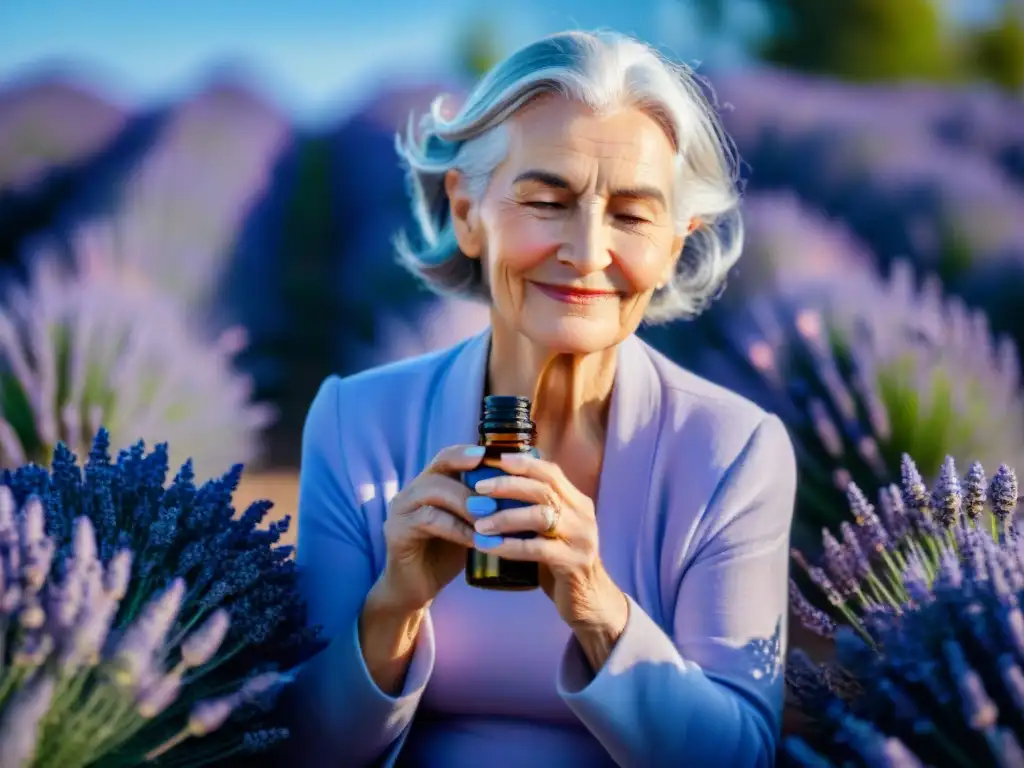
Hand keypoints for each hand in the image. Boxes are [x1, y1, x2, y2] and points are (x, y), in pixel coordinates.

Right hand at [374, 445, 483, 612]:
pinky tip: (476, 540)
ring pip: (434, 491)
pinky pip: (429, 520)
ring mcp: (400, 510)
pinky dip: (456, 528)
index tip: (491, 456)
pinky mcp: (396, 531)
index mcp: (428, 485)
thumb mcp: (468, 525)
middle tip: (498, 498)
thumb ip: (483, 507)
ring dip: (466, 504)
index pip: (446, 457)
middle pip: (440, 469)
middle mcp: (411, 492)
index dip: (467, 453)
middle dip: (472, 481)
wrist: (416, 590)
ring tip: (491, 518)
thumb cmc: (446, 555)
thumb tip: (521, 493)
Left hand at [468, 453, 628, 640]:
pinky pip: (536, 549)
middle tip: (479, 489)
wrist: (590, 603)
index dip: (524, 463)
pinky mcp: (573, 563)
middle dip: (508, 485)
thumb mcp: (553, 531)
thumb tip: (494, 489)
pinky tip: (487, 546)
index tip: (496, 459)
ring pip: (540, 516)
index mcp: (578, 503)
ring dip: (505, 516)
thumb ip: (535, 510)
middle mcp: (582, 516)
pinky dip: (509, 546)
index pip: (551, 472)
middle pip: (544, 489)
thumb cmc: (561, 562)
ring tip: (479, 522)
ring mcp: (581, 539)